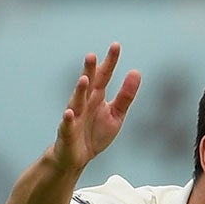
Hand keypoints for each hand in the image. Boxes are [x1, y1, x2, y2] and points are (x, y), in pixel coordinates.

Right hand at [51, 43, 140, 175]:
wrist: (77, 158)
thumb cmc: (95, 134)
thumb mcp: (116, 115)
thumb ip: (125, 95)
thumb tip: (136, 72)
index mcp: (96, 97)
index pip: (103, 76)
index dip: (109, 62)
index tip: (116, 45)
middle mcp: (84, 103)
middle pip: (88, 84)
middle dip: (89, 70)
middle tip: (92, 55)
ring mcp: (74, 117)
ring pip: (76, 102)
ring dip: (79, 90)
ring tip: (84, 79)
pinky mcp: (67, 133)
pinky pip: (67, 125)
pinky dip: (67, 120)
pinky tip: (69, 113)